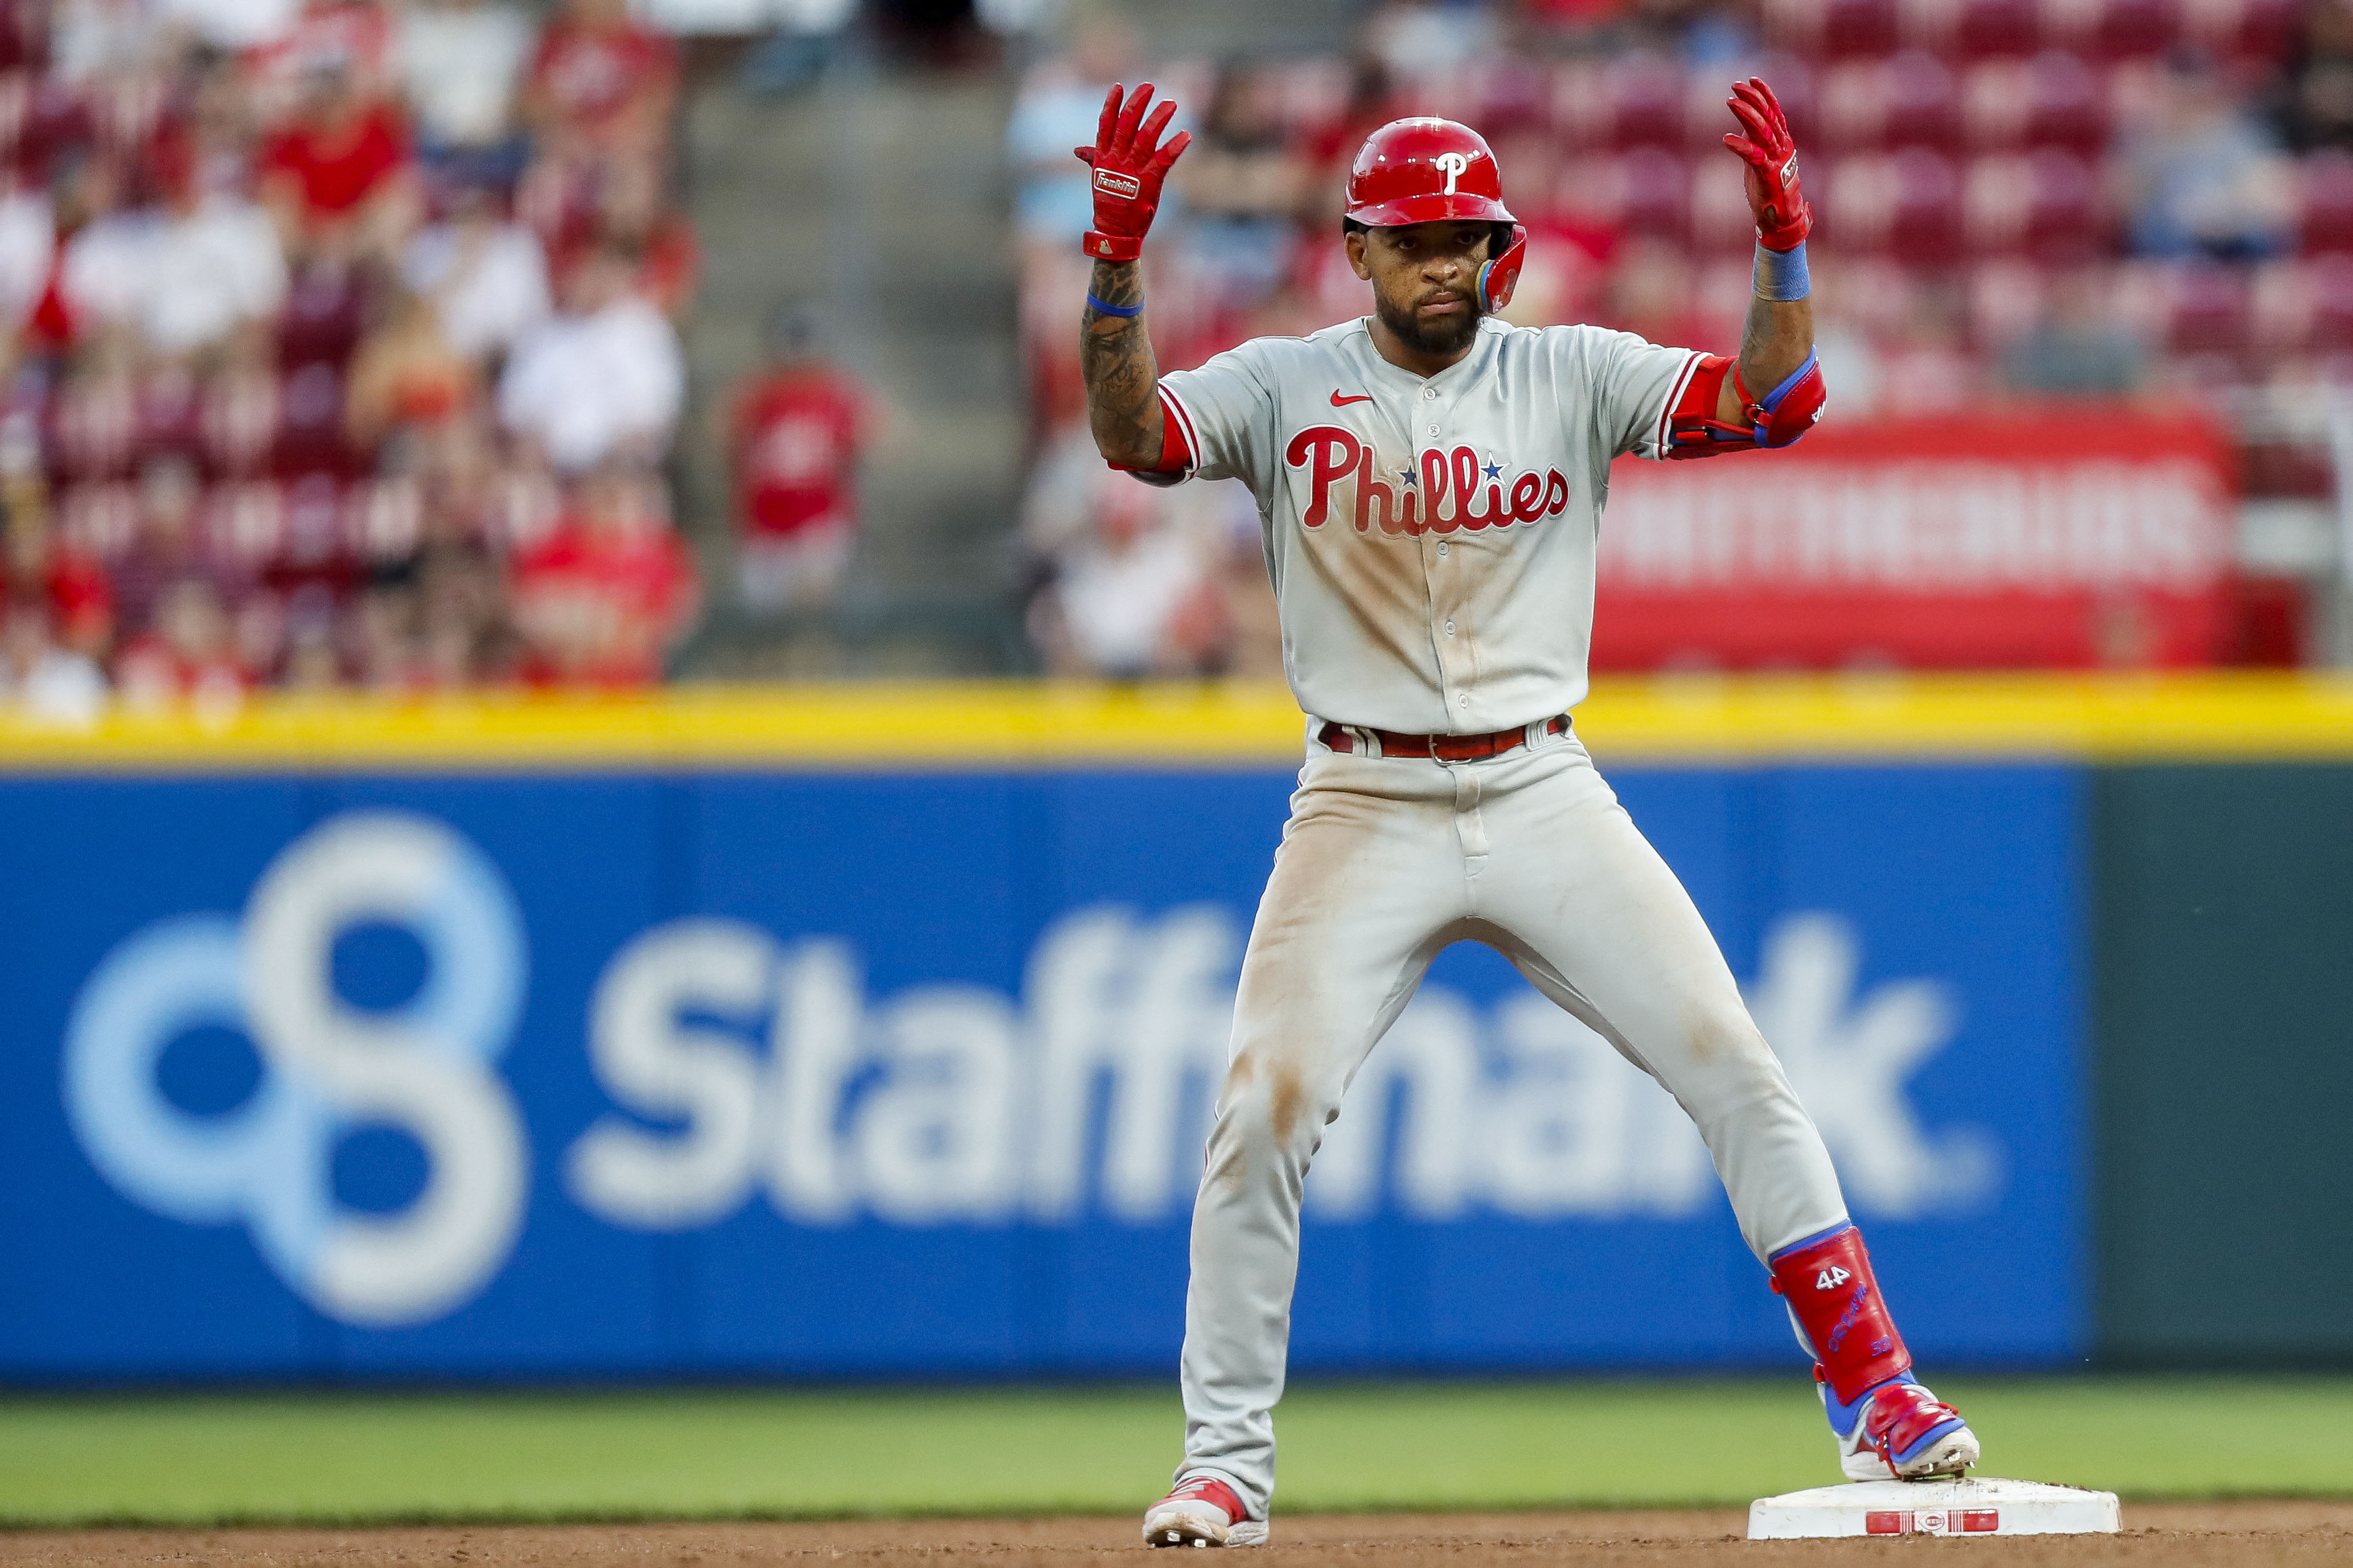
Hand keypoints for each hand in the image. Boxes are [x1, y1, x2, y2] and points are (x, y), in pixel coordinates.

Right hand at [1074, 82, 1189, 262]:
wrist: (1114, 233)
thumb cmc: (1108, 204)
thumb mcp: (1098, 178)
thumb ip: (1093, 159)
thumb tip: (1078, 150)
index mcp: (1103, 157)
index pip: (1105, 124)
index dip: (1111, 104)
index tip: (1119, 86)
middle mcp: (1116, 160)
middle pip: (1127, 124)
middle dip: (1138, 103)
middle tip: (1149, 86)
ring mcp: (1132, 170)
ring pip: (1146, 137)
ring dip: (1159, 118)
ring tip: (1171, 104)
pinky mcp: (1149, 182)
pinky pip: (1164, 159)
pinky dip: (1175, 146)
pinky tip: (1186, 135)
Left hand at [1723, 77, 1811, 251]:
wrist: (1781, 217)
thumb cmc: (1769, 188)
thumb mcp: (1761, 159)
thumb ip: (1755, 141)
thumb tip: (1743, 126)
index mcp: (1782, 140)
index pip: (1774, 110)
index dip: (1764, 93)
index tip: (1750, 80)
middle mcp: (1782, 146)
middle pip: (1768, 115)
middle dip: (1752, 99)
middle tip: (1735, 87)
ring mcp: (1777, 159)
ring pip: (1763, 130)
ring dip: (1746, 114)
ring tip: (1730, 102)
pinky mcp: (1768, 175)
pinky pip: (1754, 156)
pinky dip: (1740, 146)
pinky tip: (1725, 139)